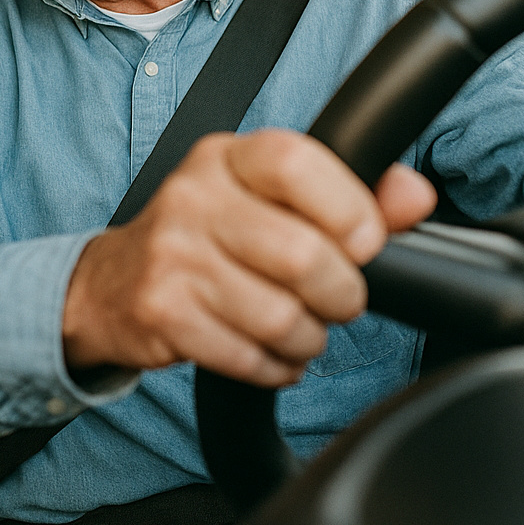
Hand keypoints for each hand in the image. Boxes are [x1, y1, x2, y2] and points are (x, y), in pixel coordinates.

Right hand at [62, 129, 436, 386]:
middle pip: (304, 255)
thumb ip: (346, 194)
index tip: (363, 242)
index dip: (349, 210)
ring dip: (307, 338)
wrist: (108, 284)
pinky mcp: (162, 311)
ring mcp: (171, 255)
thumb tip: (414, 196)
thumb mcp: (265, 199)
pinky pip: (249, 356)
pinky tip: (264, 351)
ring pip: (282, 317)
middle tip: (334, 299)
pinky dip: (273, 366)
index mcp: (224, 158)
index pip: (297, 163)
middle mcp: (191, 197)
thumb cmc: (205, 237)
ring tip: (296, 328)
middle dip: (340, 294)